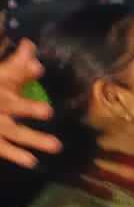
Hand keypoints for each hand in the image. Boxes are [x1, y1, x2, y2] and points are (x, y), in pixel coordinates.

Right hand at [0, 39, 60, 167]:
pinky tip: (32, 161)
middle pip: (11, 104)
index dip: (22, 69)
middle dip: (26, 108)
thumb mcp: (1, 75)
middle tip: (48, 111)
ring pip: (12, 131)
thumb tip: (29, 45)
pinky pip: (2, 148)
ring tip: (56, 145)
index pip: (10, 73)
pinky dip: (15, 154)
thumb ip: (18, 64)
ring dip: (32, 138)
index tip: (36, 65)